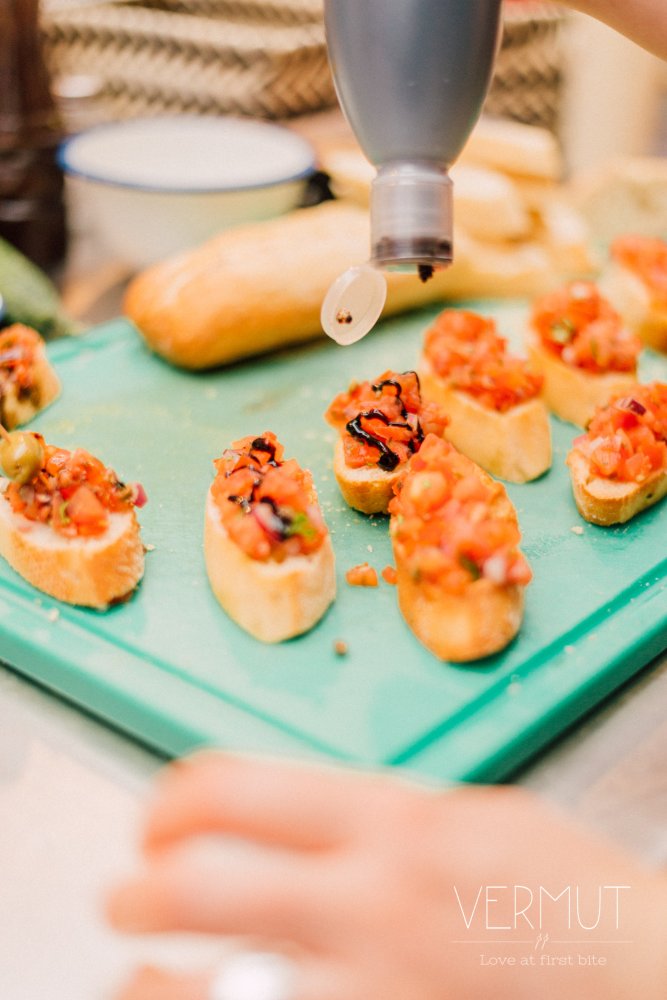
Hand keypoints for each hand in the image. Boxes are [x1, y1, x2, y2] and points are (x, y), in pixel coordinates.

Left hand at [107, 752, 666, 999]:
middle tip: (122, 902)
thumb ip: (384, 819)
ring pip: (204, 997)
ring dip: (145, 990)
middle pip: (196, 888)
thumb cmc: (574, 902)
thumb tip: (295, 825)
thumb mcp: (477, 821)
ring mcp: (371, 996)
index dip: (172, 802)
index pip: (234, 789)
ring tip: (136, 985)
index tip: (157, 822)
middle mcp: (371, 906)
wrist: (651, 983)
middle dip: (137, 897)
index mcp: (394, 823)